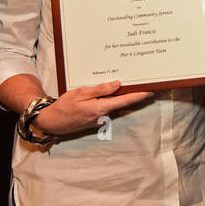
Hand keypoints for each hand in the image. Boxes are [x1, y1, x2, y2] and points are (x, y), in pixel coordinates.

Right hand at [33, 80, 152, 135]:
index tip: (151, 90)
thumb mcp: (80, 92)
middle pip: (122, 103)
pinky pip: (107, 109)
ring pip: (115, 106)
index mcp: (101, 107)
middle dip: (133, 94)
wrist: (53, 122)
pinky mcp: (96, 120)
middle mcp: (103, 115)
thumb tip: (117, 84)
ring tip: (127, 84)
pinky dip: (110, 102)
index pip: (125, 100)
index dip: (139, 95)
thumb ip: (100, 89)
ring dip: (121, 97)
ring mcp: (100, 120)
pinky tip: (109, 94)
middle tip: (144, 83)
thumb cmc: (64, 106)